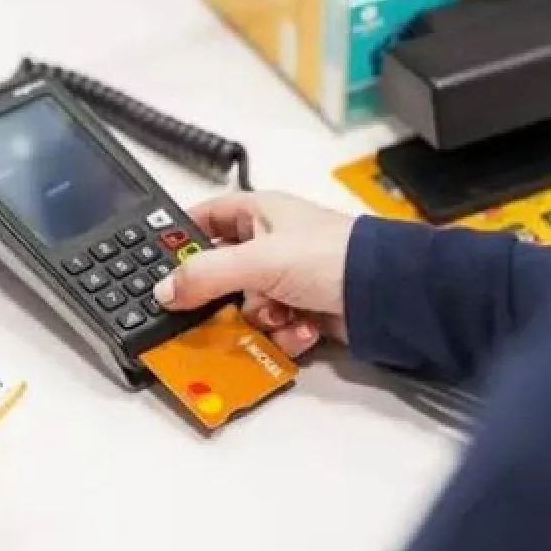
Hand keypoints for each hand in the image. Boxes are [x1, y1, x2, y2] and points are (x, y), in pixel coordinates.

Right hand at [153, 192, 356, 357]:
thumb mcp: (257, 260)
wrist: (388, 294)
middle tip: (214, 312)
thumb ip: (205, 275)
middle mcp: (271, 245)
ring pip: (245, 309)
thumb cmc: (331, 256)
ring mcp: (288, 281)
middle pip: (220, 275)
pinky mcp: (304, 311)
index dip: (181, 239)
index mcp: (259, 214)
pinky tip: (304, 328)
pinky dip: (285, 335)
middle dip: (221, 299)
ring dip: (260, 321)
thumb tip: (164, 290)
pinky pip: (274, 330)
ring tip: (282, 316)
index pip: (205, 218)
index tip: (161, 266)